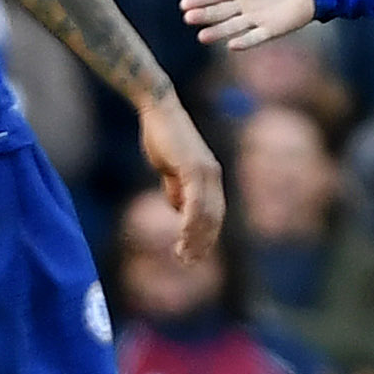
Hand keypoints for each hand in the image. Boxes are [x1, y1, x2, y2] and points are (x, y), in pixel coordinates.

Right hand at [136, 93, 224, 263]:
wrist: (158, 110)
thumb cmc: (161, 136)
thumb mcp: (170, 168)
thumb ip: (176, 187)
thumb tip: (178, 208)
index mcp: (209, 177)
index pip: (214, 214)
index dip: (205, 236)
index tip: (193, 254)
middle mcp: (213, 176)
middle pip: (214, 218)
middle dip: (202, 243)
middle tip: (188, 262)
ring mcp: (206, 172)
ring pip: (207, 215)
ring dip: (195, 239)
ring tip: (183, 256)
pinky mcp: (194, 168)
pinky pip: (196, 203)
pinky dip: (190, 223)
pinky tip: (182, 236)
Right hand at [182, 0, 316, 50]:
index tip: (184, 4)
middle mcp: (244, 2)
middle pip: (219, 11)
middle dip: (204, 15)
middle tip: (189, 18)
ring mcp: (257, 17)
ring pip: (232, 26)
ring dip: (217, 31)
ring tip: (202, 36)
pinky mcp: (272, 29)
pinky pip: (255, 37)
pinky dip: (244, 42)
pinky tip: (232, 45)